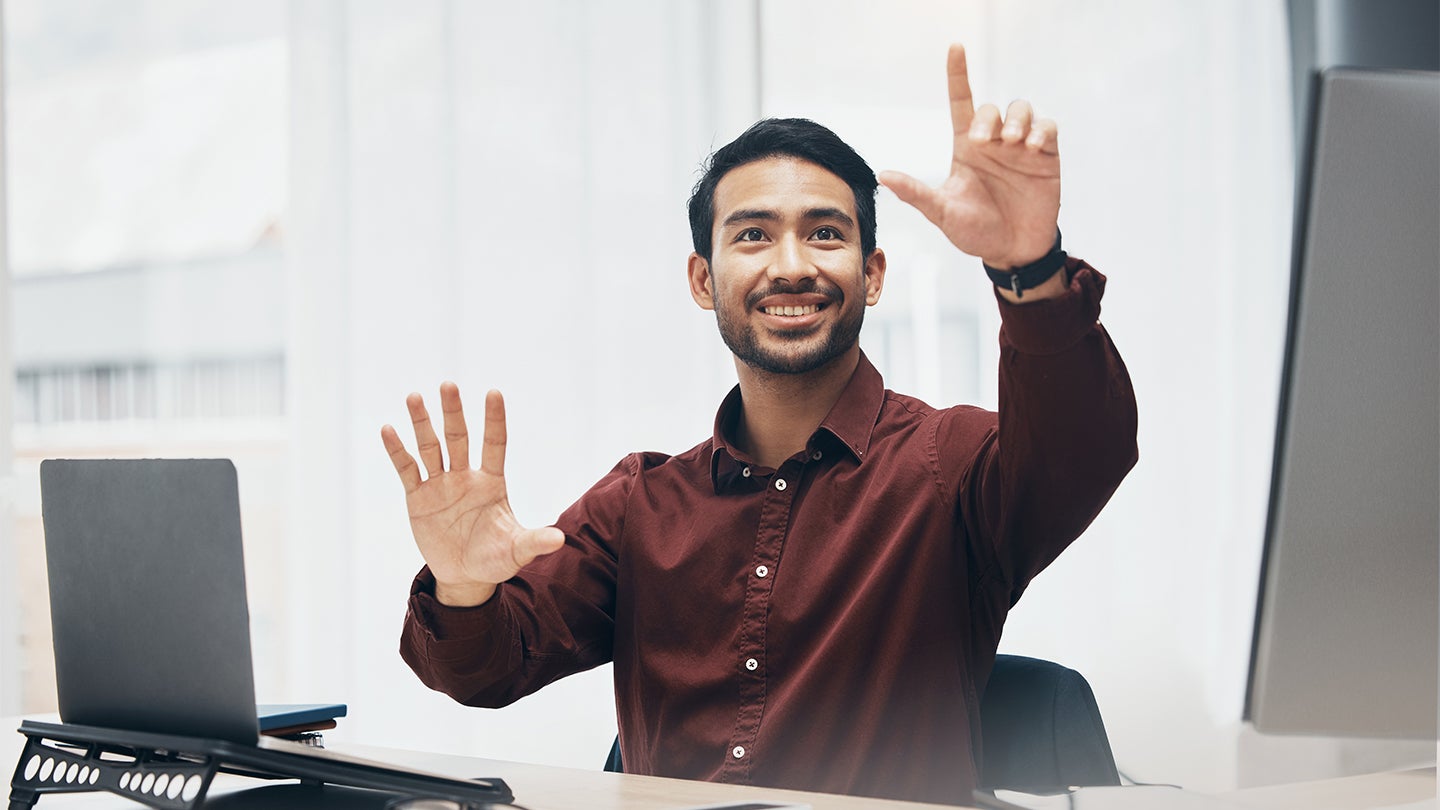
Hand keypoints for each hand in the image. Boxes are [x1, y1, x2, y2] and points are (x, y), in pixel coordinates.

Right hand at [381, 383, 563, 606]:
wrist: (465, 577)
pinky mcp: (418, 497)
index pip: (494, 444)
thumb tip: (559, 540)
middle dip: (453, 412)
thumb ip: (533, 541)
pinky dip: (398, 450)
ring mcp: (441, 485)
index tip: (494, 392)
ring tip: (415, 397)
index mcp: (492, 482)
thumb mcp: (515, 551)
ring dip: (422, 423)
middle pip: (459, 438)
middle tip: (448, 385)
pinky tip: (389, 429)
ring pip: (431, 447)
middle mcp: (465, 477)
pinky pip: (407, 469)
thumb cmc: (495, 558)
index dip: (494, 420)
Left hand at [878, 43, 1060, 269]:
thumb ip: (917, 193)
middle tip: (985, 141)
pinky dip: (1041, 130)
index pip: (961, 101)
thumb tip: (882, 176)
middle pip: (992, 108)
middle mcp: (993, 142)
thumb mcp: (943, 213)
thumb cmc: (975, 231)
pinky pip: (1047, 127)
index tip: (955, 47)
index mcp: (966, 148)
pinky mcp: (1045, 157)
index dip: (958, 74)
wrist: (1011, 253)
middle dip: (989, 118)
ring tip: (1014, 143)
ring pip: (1021, 109)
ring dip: (1017, 120)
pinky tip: (1032, 148)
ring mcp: (1020, 148)